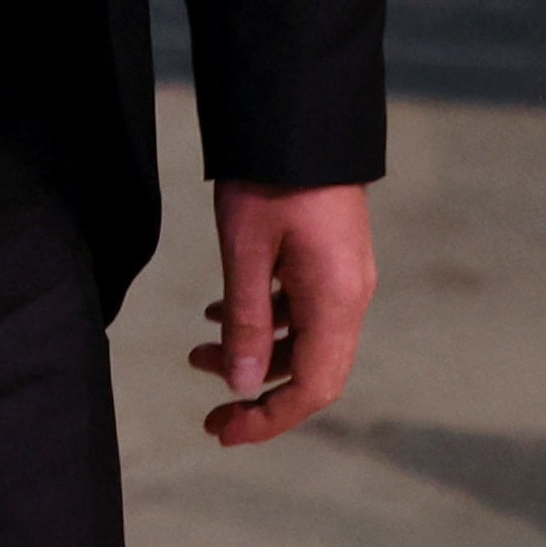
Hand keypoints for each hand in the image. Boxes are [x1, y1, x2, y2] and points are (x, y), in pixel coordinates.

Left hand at [195, 179, 374, 445]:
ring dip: (254, 353)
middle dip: (259, 395)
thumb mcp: (246, 251)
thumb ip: (246, 322)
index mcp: (338, 302)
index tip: (223, 430)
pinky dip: (262, 319)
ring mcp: (344, 276)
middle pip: (312, 370)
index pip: (313, 387)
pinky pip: (302, 308)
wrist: (298, 115)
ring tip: (195, 353)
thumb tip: (244, 386)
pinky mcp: (330, 257)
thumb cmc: (269, 179)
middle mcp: (350, 296)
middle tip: (208, 412)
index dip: (270, 418)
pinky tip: (219, 312)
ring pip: (303, 339)